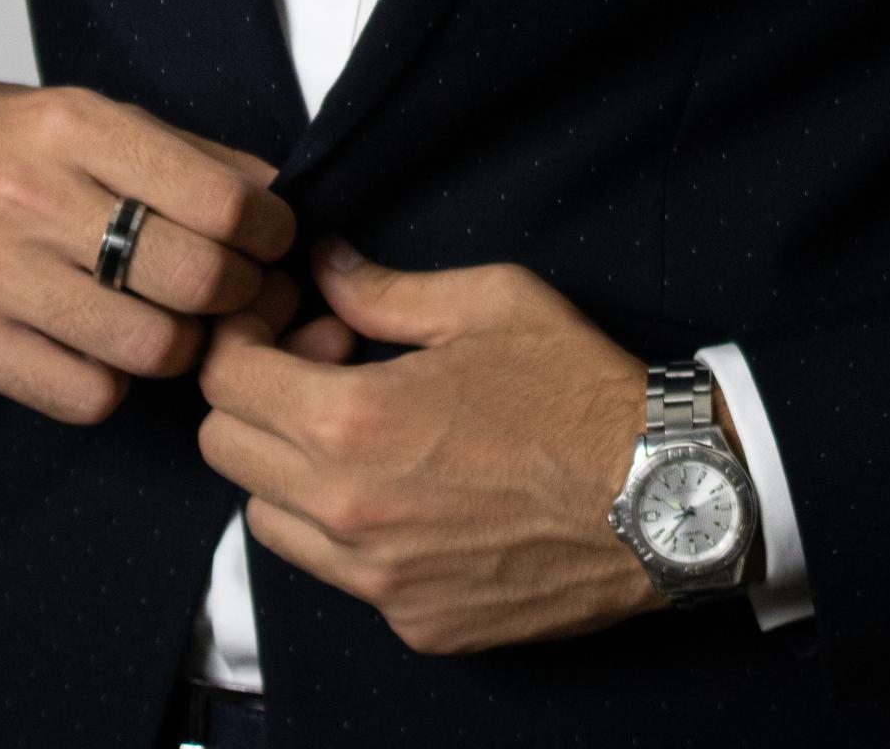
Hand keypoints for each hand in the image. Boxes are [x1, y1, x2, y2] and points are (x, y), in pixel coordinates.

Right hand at [0, 69, 297, 424]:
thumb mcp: (76, 112)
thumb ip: (179, 153)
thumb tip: (273, 196)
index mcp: (71, 126)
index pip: (217, 199)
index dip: (269, 230)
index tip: (274, 237)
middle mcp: (33, 199)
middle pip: (195, 279)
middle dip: (244, 294)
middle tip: (245, 290)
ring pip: (151, 348)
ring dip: (187, 346)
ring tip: (181, 322)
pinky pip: (86, 394)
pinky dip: (117, 382)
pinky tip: (109, 346)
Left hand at [196, 240, 672, 654]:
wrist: (664, 499)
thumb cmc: (577, 389)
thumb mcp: (487, 302)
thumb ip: (385, 289)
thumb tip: (325, 265)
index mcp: (355, 422)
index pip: (226, 381)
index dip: (250, 337)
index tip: (297, 322)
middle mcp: (348, 512)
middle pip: (227, 451)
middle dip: (258, 397)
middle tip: (332, 368)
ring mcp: (378, 581)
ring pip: (267, 520)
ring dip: (291, 468)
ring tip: (368, 432)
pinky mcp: (414, 623)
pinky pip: (337, 573)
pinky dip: (349, 529)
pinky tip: (415, 490)